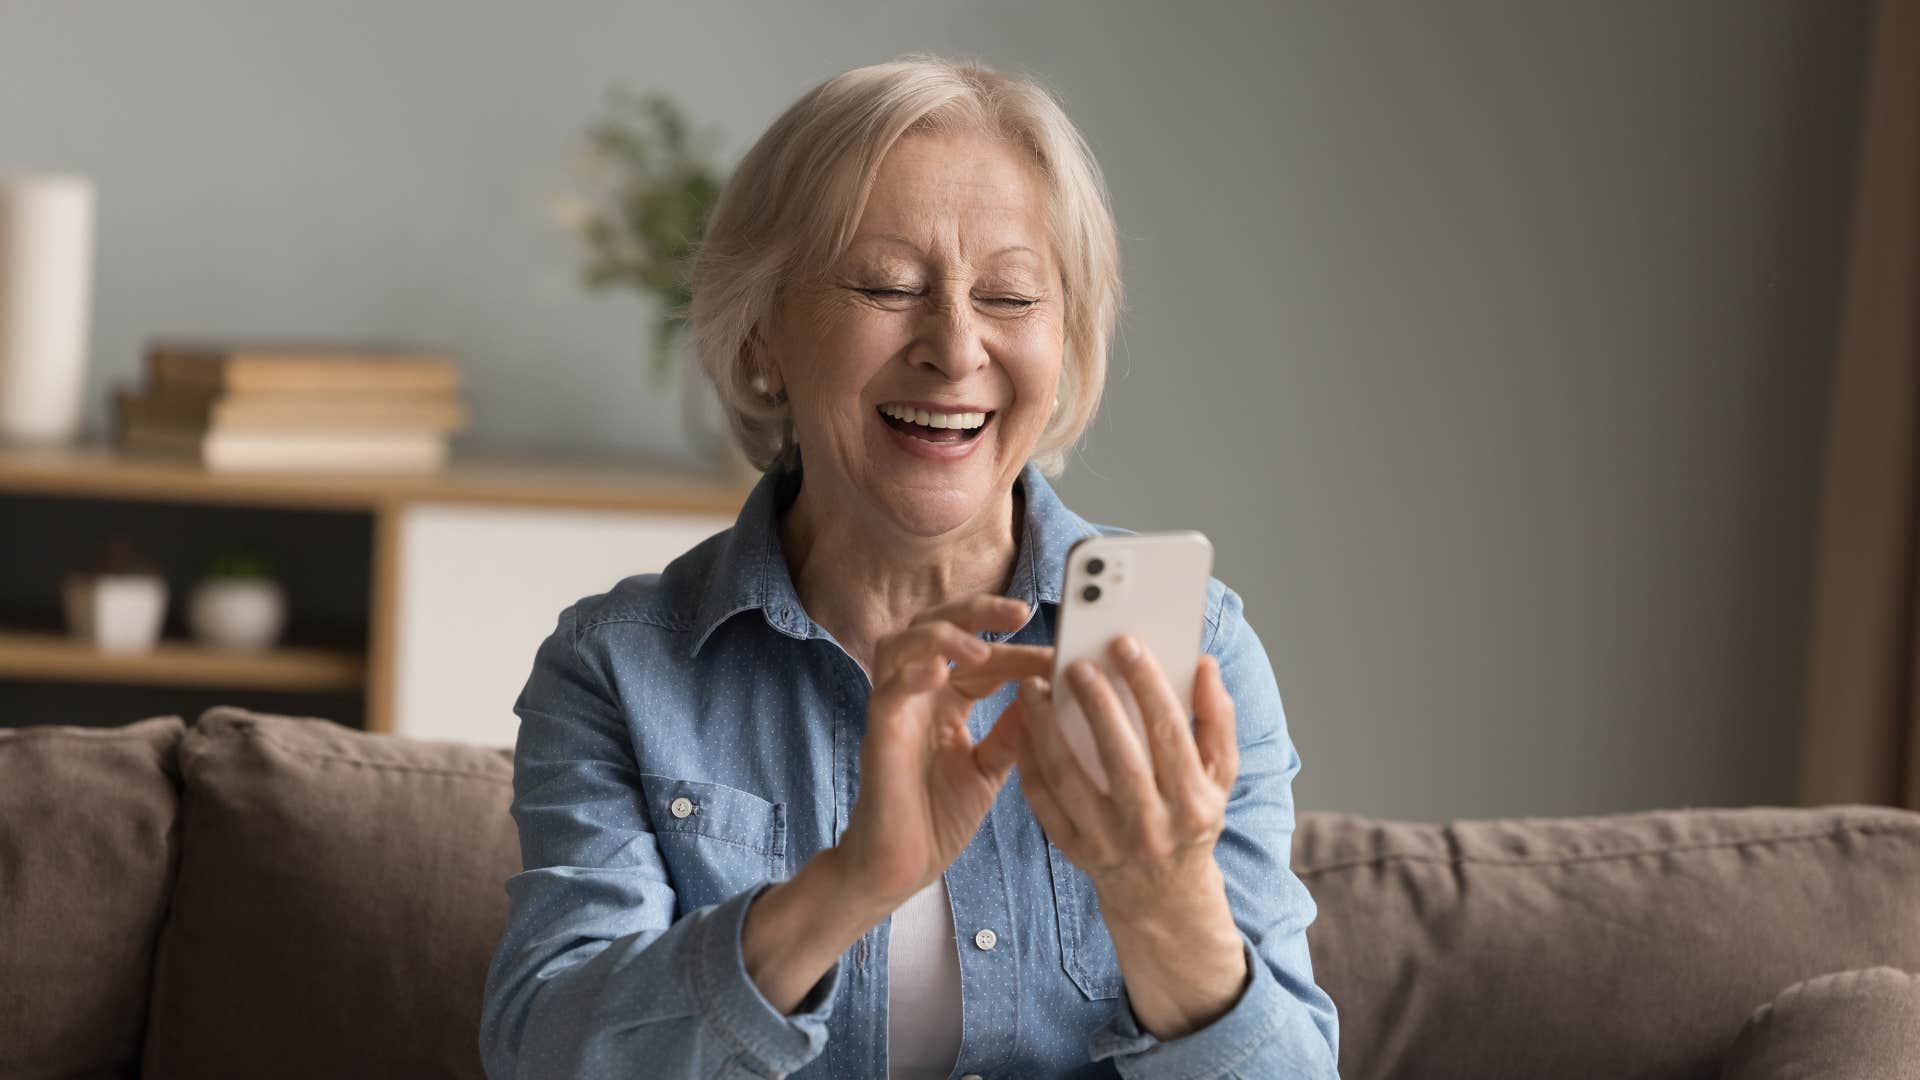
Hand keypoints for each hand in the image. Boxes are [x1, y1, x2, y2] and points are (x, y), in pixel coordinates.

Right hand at [836, 594, 1051, 911]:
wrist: (900, 868)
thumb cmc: (937, 818)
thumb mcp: (990, 769)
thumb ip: (1013, 731)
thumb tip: (1049, 695)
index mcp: (945, 701)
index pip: (982, 658)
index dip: (1019, 651)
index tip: (1061, 655)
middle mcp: (917, 695)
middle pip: (936, 626)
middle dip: (977, 612)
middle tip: (1020, 613)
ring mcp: (895, 710)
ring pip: (902, 644)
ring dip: (943, 637)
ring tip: (980, 649)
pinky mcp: (878, 734)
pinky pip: (887, 691)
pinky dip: (911, 676)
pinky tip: (939, 674)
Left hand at [1014, 635, 1248, 1038]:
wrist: (1163, 894)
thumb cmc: (1192, 818)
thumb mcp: (1219, 776)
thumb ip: (1216, 719)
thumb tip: (1204, 665)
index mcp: (1194, 804)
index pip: (1170, 734)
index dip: (1148, 685)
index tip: (1125, 645)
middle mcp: (1152, 827)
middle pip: (1119, 756)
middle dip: (1096, 704)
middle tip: (1076, 663)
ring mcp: (1109, 843)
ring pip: (1070, 778)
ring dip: (1047, 728)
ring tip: (1033, 687)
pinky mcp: (1074, 850)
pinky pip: (1044, 802)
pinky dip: (1029, 762)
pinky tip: (1021, 726)